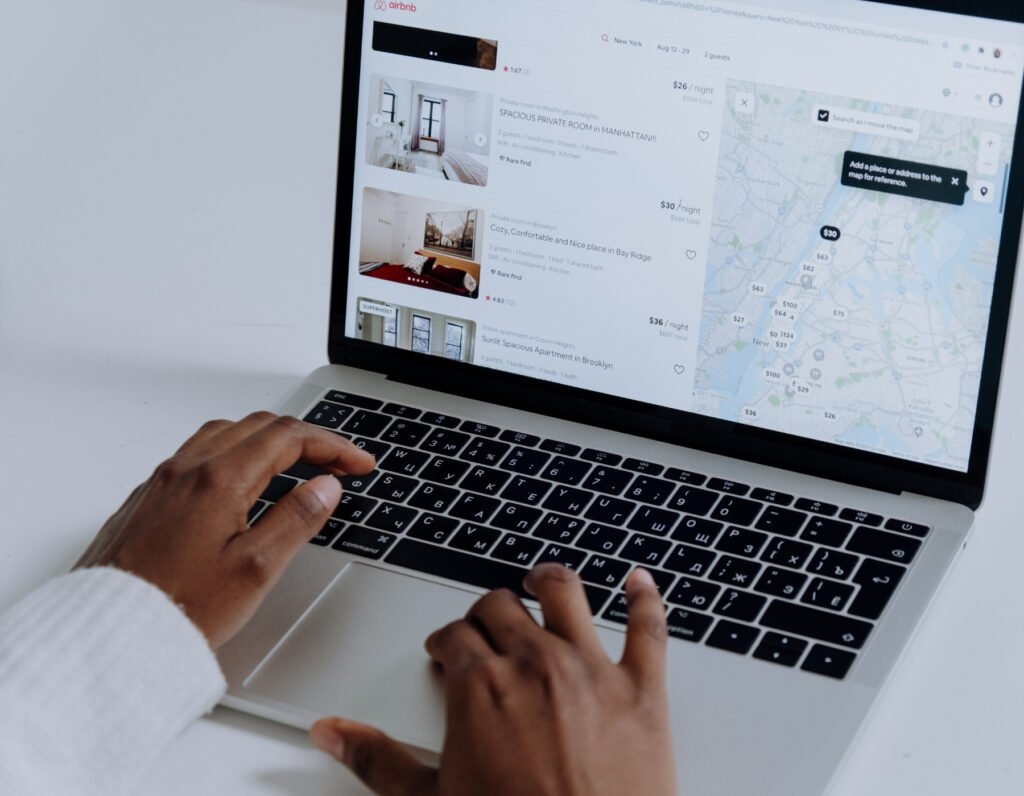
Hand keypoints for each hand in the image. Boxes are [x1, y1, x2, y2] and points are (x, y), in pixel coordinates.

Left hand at [75, 412, 374, 647]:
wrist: (106, 633)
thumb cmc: (177, 608)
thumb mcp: (256, 569)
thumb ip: (296, 520)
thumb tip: (324, 487)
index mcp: (219, 479)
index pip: (289, 438)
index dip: (333, 446)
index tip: (357, 463)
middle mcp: (186, 469)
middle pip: (259, 426)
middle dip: (306, 439)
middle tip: (336, 465)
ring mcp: (162, 481)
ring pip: (226, 434)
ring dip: (268, 440)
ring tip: (295, 464)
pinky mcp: (147, 499)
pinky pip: (197, 454)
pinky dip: (234, 453)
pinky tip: (241, 482)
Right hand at [310, 565, 675, 795]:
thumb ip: (378, 760)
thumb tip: (334, 734)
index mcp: (481, 686)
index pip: (454, 634)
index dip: (445, 641)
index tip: (447, 650)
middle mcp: (535, 663)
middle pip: (502, 606)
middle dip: (487, 612)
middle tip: (485, 627)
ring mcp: (591, 670)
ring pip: (566, 594)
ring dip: (549, 582)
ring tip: (542, 582)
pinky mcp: (643, 689)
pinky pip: (648, 627)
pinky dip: (645, 598)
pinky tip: (639, 582)